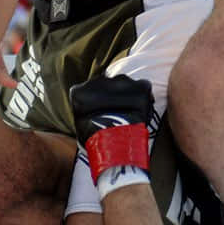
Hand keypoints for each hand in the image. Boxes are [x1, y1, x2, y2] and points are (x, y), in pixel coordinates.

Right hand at [70, 74, 153, 197]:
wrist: (116, 143)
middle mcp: (99, 81)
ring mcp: (120, 82)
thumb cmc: (96, 141)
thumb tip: (92, 114)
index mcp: (80, 91)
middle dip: (113, 94)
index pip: (88, 90)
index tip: (102, 110)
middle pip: (107, 83)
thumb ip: (86, 112)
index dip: (98, 100)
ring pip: (126, 83)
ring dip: (128, 94)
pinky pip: (144, 86)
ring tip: (130, 113)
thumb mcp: (80, 126)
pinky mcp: (139, 86)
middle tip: (118, 112)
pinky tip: (142, 110)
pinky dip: (144, 96)